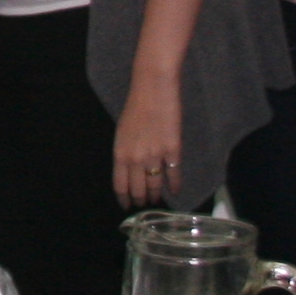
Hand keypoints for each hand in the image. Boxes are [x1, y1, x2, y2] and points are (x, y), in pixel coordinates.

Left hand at [111, 68, 186, 209]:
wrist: (153, 88)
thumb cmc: (135, 106)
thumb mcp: (122, 132)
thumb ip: (125, 152)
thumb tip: (130, 169)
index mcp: (120, 153)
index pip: (120, 185)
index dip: (124, 198)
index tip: (126, 206)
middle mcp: (135, 159)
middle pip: (138, 189)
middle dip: (141, 200)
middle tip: (144, 204)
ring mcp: (155, 156)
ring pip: (155, 185)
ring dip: (157, 195)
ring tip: (158, 200)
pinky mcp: (173, 150)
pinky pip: (174, 174)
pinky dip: (175, 185)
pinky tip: (176, 191)